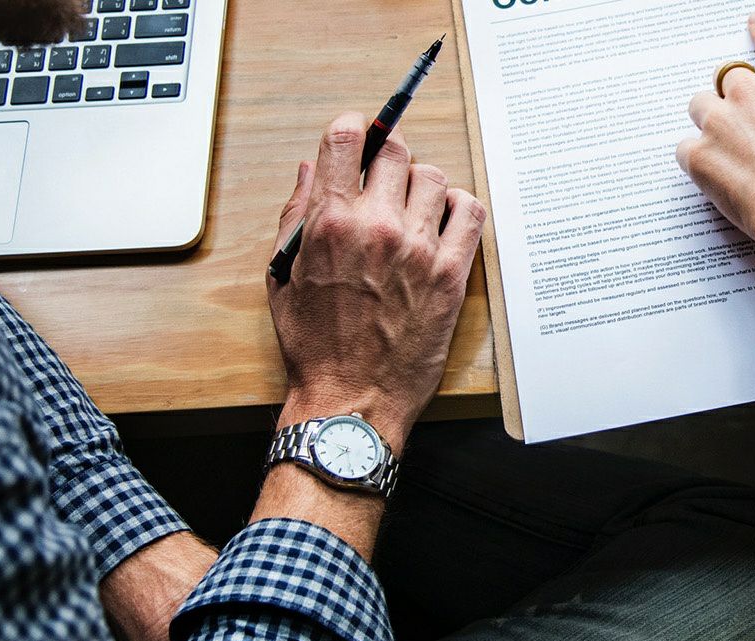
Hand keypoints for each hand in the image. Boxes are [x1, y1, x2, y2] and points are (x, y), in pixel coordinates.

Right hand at [268, 119, 487, 445]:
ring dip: (421, 186)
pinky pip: (470, 212)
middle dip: (387, 158)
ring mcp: (419, 250)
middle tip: (383, 181)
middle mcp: (378, 228)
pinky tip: (443, 223)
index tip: (359, 134)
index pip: (347, 139)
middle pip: (396, 151)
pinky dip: (459, 208)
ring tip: (411, 210)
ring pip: (434, 177)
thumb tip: (311, 171)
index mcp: (331, 223)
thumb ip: (296, 215)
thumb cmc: (314, 344)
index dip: (354, 128)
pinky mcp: (451, 274)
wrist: (351, 398)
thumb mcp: (284, 275)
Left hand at [677, 13, 754, 248]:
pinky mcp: (699, 155)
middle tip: (741, 125)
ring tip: (726, 151)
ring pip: (700, 106)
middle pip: (726, 79)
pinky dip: (696, 159)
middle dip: (732, 98)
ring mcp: (720, 123)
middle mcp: (749, 95)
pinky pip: (684, 148)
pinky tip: (715, 175)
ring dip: (710, 122)